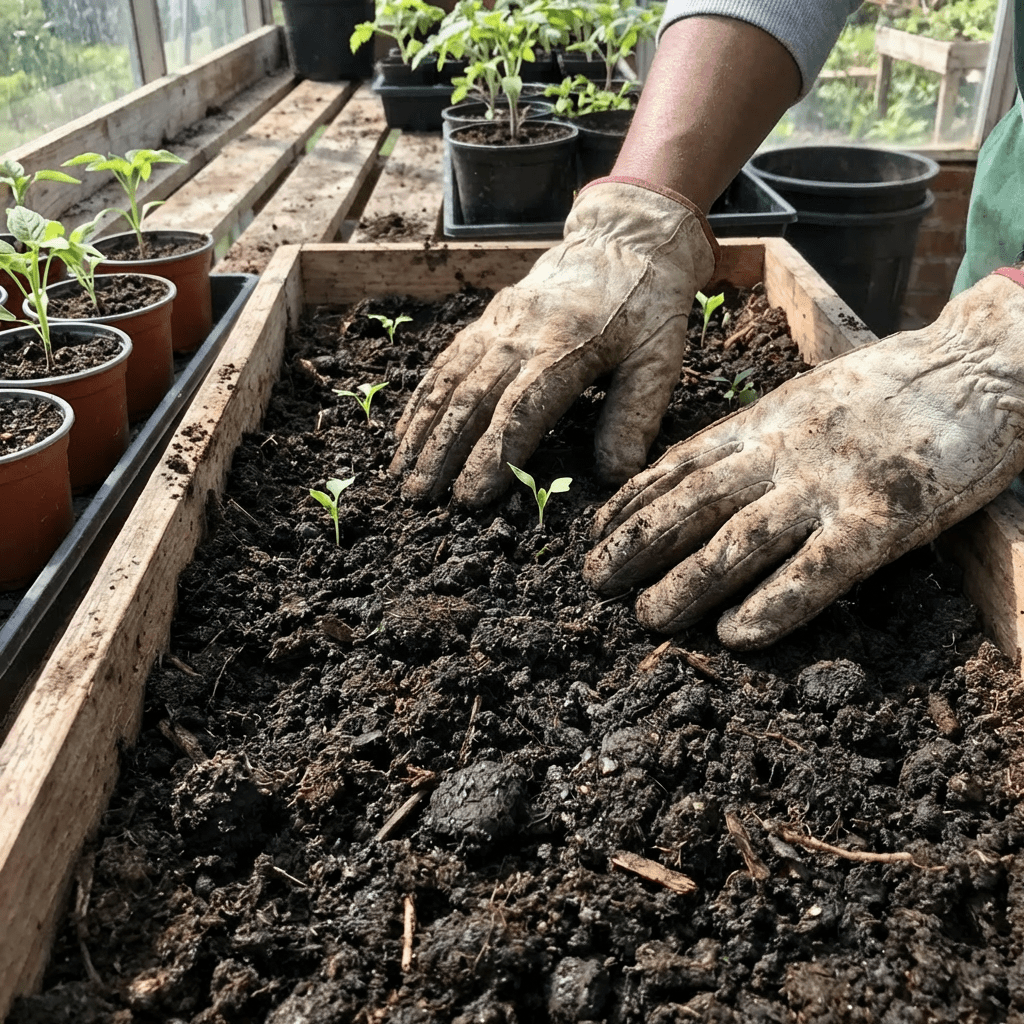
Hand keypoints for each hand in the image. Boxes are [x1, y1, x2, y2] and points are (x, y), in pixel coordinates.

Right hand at [389, 179, 716, 505]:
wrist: (626, 238)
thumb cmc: (648, 306)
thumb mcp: (661, 358)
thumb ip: (636, 415)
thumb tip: (616, 475)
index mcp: (567, 347)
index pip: (520, 410)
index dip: (491, 456)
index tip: (470, 497)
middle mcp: (522, 334)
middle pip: (472, 398)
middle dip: (442, 451)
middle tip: (420, 497)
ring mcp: (499, 323)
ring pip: (450, 380)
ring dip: (422, 428)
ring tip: (401, 473)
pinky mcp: (488, 319)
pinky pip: (447, 361)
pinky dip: (422, 398)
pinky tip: (405, 431)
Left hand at [584, 271, 1023, 649]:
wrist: (979, 366)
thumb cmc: (889, 388)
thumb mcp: (805, 398)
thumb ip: (756, 436)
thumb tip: (698, 476)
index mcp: (764, 422)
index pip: (678, 465)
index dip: (631, 503)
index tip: (594, 533)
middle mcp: (783, 453)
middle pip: (692, 504)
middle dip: (637, 544)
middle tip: (594, 582)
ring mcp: (830, 485)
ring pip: (740, 541)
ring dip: (687, 581)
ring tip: (648, 616)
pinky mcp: (884, 518)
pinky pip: (817, 570)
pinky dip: (773, 605)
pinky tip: (736, 636)